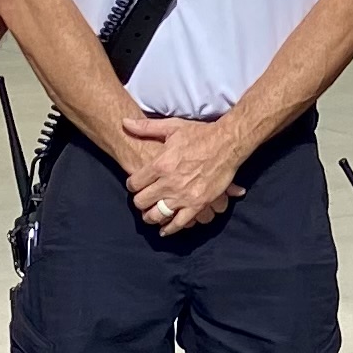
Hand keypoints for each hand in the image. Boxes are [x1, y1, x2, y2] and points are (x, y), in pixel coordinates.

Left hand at [120, 114, 244, 231]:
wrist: (228, 143)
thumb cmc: (200, 134)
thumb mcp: (172, 127)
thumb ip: (146, 127)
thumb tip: (124, 122)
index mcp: (160, 164)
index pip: (134, 183)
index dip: (132, 185)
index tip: (135, 185)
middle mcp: (169, 182)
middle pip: (142, 201)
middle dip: (139, 202)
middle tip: (141, 201)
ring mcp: (184, 195)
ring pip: (158, 214)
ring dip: (151, 217)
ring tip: (150, 215)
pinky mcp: (198, 204)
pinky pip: (179, 222)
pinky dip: (170, 229)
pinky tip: (165, 230)